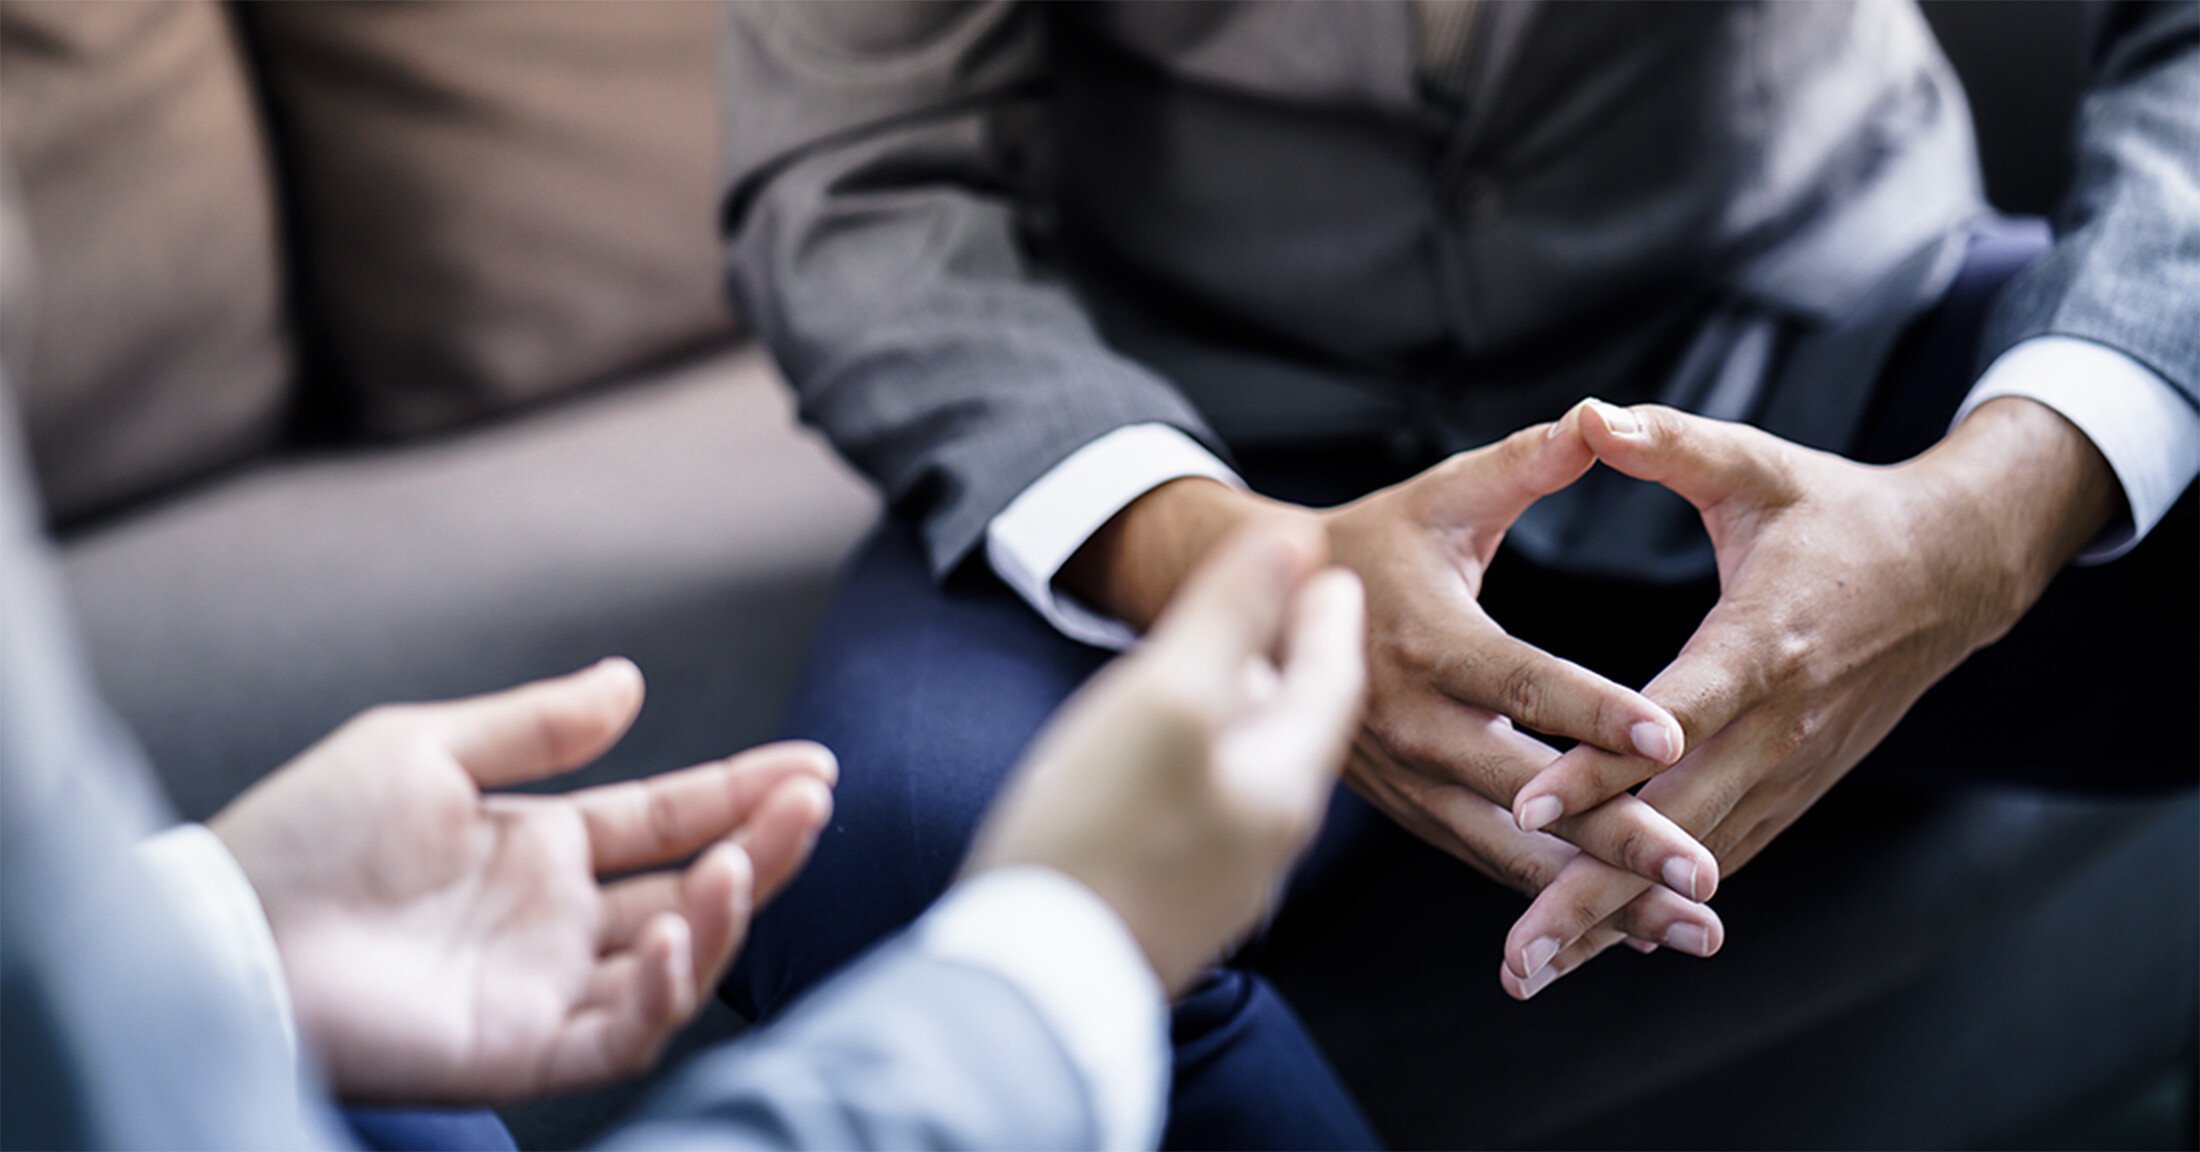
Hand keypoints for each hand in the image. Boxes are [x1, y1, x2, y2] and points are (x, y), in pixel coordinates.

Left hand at [211, 659, 836, 1103]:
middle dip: (763, 845)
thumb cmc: (305, 834)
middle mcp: (560, 921)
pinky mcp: (521, 1050)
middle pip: (693, 887)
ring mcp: (546, 988)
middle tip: (812, 800)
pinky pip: (619, 1035)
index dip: (741, 792)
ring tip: (741, 860)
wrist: (226, 928)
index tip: (812, 764)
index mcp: (541, 847)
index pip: (668, 819)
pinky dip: (659, 992)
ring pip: (675, 963)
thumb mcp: (425, 748)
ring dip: (725, 913)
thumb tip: (630, 681)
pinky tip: (667, 935)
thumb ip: (535, 726)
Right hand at [966, 521, 1364, 992]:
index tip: (1328, 569)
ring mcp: (1217, 877)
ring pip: (1248, 771)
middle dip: (1293, 664)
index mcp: (1283, 781)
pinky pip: (1202, 811)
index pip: (1331, 679)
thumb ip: (1234, 615)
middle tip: (1289, 610)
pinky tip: (1160, 761)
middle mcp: (1266, 835)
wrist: (1032, 987)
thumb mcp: (1169, 696)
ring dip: (1244, 714)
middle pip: (1293, 727)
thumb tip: (1297, 540)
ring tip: (1223, 673)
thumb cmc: (1098, 836)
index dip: (1326, 615)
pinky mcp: (1167, 903)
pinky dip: (1200, 763)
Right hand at [1062, 423, 1720, 921]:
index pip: (1524, 683)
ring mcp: (1411, 780)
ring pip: (1512, 849)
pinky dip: (1556, 896)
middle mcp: (1417, 725)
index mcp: (1431, 641)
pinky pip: (1489, 861)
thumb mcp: (1442, 497)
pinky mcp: (1413, 811)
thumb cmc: (1374, 544)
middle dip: (1619, 838)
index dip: (1597, 711)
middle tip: (1702, 877)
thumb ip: (1523, 465)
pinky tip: (1627, 927)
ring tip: (1690, 930)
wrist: (1261, 617)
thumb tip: (1600, 421)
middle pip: (1529, 792)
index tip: (1672, 736)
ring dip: (1601, 894)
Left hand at [1498, 397, 2115, 996]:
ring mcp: (1791, 769)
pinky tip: (1592, 946)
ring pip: (1693, 861)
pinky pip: (1718, 857)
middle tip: (1515, 953)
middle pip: (1675, 824)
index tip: (1530, 804)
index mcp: (1764, 642)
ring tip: (1531, 970)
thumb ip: (1671, 445)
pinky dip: (1657, 907)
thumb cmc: (1835, 511)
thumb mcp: (1757, 467)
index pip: (1671, 717)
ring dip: (1614, 920)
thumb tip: (1589, 415)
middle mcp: (1780, 725)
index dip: (1601, 764)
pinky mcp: (1792, 790)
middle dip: (1591, 891)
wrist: (1951, 569)